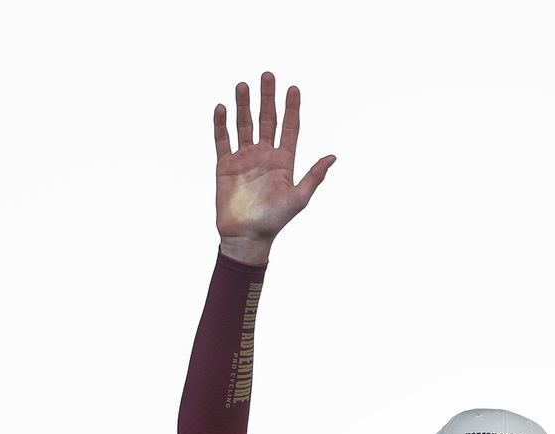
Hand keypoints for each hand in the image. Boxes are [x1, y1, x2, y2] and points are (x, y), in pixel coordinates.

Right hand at [215, 72, 335, 264]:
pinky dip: (221, 124)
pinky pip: (222, 139)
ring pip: (244, 124)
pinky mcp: (225, 165)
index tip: (293, 88)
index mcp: (284, 161)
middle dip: (267, 98)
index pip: (289, 128)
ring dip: (243, 105)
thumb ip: (314, 176)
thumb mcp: (299, 198)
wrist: (247, 237)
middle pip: (267, 120)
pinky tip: (222, 108)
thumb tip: (334, 156)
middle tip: (267, 75)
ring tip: (242, 85)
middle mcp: (265, 155)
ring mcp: (244, 158)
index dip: (291, 108)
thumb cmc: (275, 221)